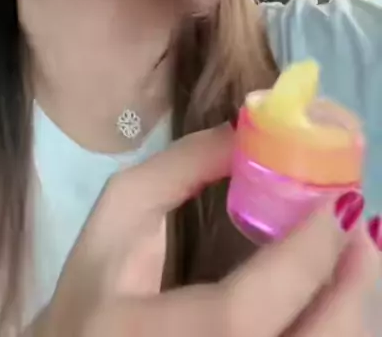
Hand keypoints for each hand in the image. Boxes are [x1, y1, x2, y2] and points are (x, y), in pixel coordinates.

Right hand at [34, 127, 379, 336]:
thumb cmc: (92, 295)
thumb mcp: (115, 220)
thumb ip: (175, 170)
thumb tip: (245, 130)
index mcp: (143, 334)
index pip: (239, 314)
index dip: (303, 260)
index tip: (339, 200)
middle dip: (351, 288)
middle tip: (362, 225)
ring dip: (351, 308)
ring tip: (353, 253)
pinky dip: (335, 326)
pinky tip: (333, 291)